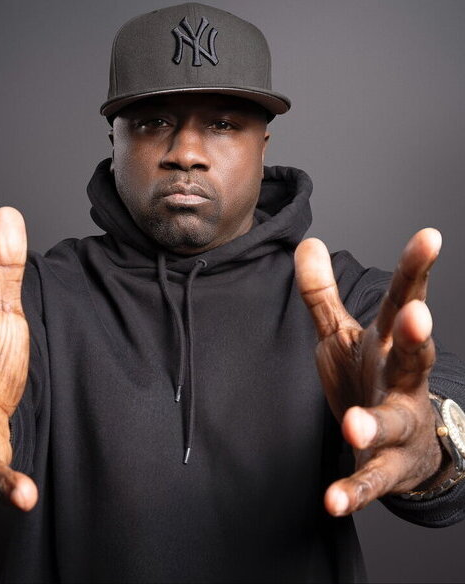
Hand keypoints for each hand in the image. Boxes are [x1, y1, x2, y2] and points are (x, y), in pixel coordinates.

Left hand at [294, 228, 442, 515]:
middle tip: (418, 316)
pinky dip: (354, 490)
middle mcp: (400, 381)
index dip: (415, 270)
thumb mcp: (343, 332)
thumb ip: (321, 293)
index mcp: (387, 345)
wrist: (400, 445)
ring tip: (355, 425)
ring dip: (374, 423)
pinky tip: (332, 500)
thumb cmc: (368, 377)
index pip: (402, 302)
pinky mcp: (385, 465)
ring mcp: (396, 424)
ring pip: (391, 423)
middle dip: (416, 337)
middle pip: (413, 357)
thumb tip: (307, 242)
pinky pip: (370, 477)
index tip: (430, 237)